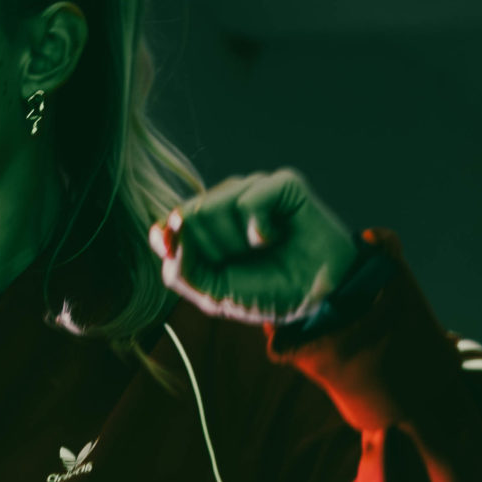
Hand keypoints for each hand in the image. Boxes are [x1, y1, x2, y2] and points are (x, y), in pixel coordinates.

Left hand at [153, 169, 359, 324]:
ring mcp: (252, 190)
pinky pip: (248, 199)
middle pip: (188, 216)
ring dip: (235, 242)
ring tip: (261, 251)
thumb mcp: (215, 294)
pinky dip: (259, 230)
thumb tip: (163, 234)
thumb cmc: (267, 292)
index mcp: (205, 228)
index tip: (181, 256)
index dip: (169, 241)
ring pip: (213, 207)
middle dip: (212, 251)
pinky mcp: (281, 184)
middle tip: (240, 263)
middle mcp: (226, 203)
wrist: (319, 297)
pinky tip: (275, 238)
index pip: (169, 224)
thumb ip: (180, 269)